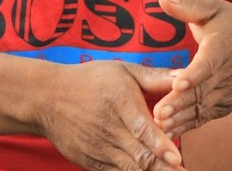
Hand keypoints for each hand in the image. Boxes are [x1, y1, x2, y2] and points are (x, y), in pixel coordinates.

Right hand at [36, 60, 185, 170]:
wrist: (46, 98)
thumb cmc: (89, 80)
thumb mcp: (121, 70)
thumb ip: (154, 77)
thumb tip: (184, 78)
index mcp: (119, 101)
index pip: (141, 128)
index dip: (160, 144)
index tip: (177, 157)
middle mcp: (109, 127)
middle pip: (139, 155)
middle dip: (163, 168)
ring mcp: (98, 148)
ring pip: (130, 169)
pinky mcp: (90, 162)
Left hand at [151, 0, 231, 137]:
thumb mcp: (214, 9)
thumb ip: (188, 7)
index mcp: (221, 48)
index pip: (207, 64)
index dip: (193, 75)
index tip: (177, 83)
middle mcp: (225, 75)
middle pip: (201, 92)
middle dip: (179, 104)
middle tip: (158, 114)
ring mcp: (226, 94)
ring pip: (201, 109)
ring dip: (181, 119)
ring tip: (160, 127)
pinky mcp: (224, 106)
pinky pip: (204, 117)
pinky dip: (188, 126)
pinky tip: (168, 133)